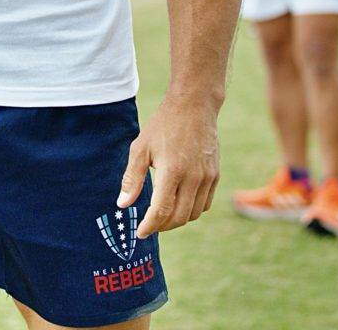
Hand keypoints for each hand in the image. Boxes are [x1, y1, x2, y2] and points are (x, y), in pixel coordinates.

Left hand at [117, 97, 219, 237]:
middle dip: (162, 226)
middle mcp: (193, 177)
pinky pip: (205, 204)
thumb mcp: (141, 147)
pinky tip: (179, 203)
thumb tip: (122, 205)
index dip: (150, 226)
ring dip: (177, 220)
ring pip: (193, 214)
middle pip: (178, 217)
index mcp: (172, 171)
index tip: (140, 232)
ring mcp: (207, 177)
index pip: (161, 211)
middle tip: (150, 225)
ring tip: (163, 216)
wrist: (193, 106)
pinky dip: (192, 210)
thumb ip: (132, 178)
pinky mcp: (215, 174)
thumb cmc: (162, 125)